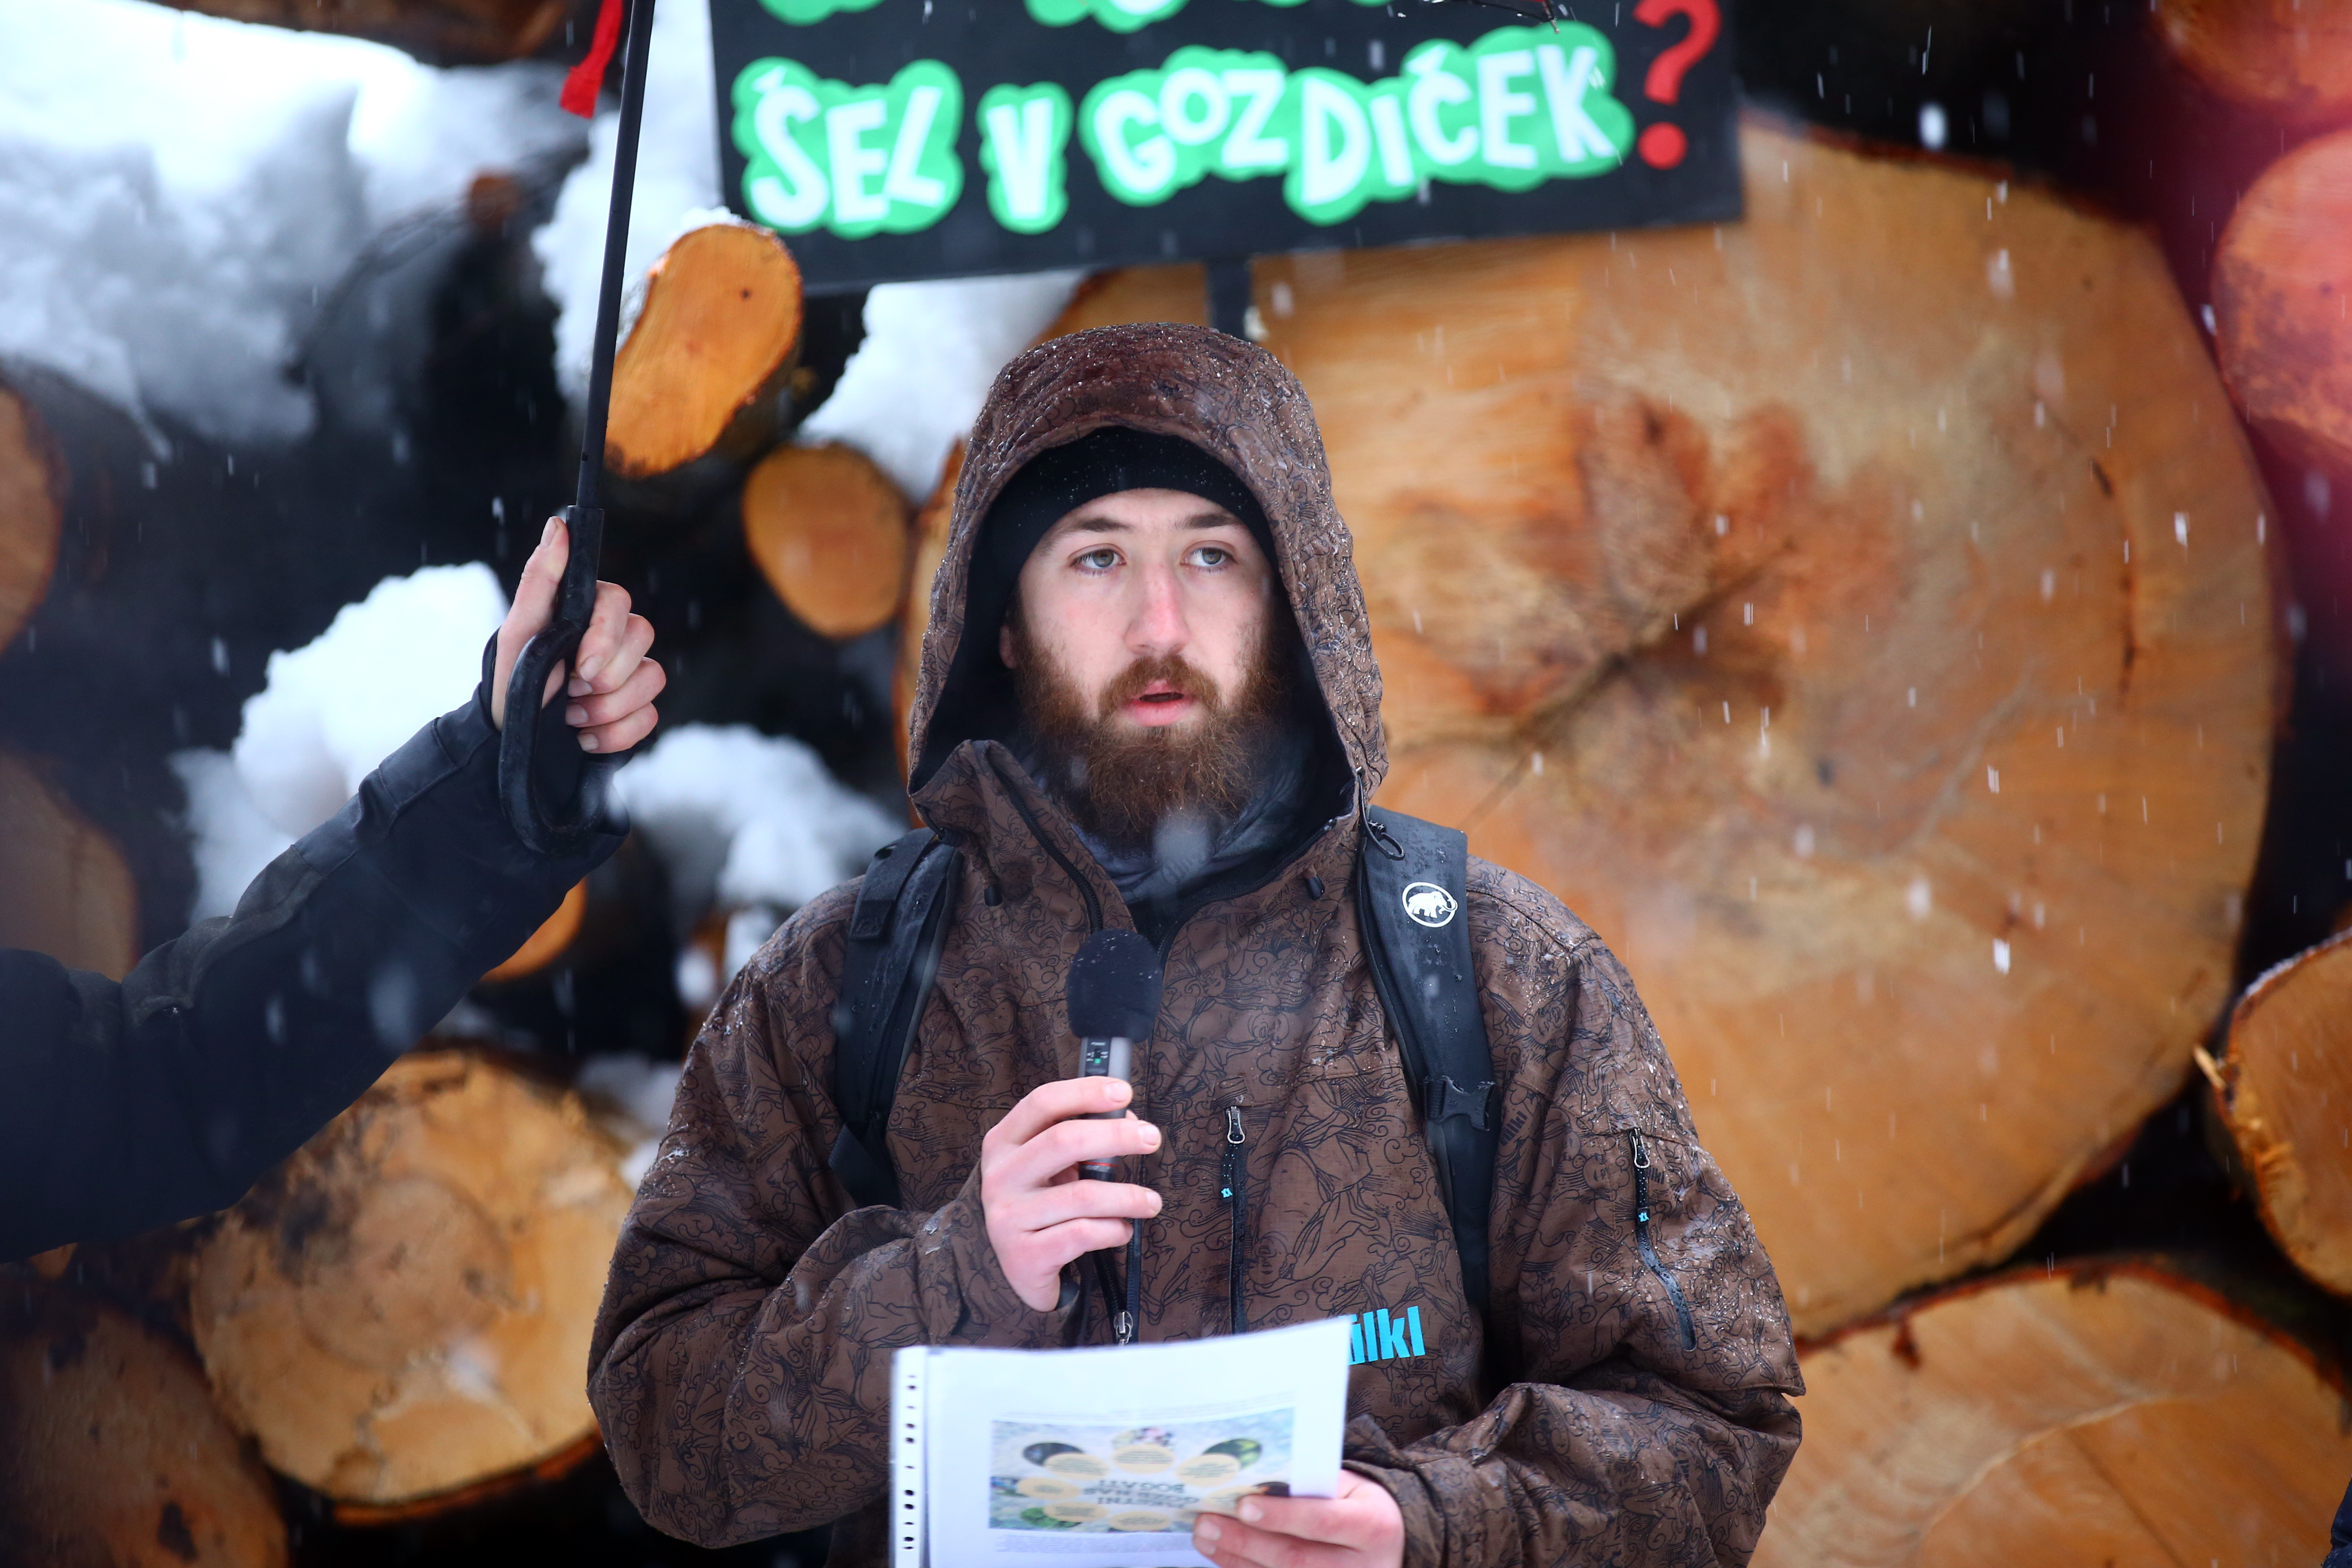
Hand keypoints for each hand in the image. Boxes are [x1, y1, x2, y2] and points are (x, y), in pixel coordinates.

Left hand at [490, 517, 664, 753]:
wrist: (509, 741)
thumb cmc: (510, 681)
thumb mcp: (518, 631)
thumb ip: (541, 579)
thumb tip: (559, 525)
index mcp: (587, 614)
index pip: (621, 604)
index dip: (606, 637)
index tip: (580, 666)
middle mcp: (615, 640)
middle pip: (643, 638)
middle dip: (605, 677)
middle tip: (570, 692)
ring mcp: (630, 675)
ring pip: (652, 679)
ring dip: (606, 708)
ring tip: (571, 716)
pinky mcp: (637, 710)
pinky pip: (649, 717)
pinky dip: (614, 733)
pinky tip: (585, 736)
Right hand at [979, 1076, 1161, 1311]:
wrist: (1017, 1268)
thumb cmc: (1042, 1204)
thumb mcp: (1049, 1167)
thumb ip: (1079, 1139)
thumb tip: (1129, 1122)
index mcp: (1004, 1143)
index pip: (1042, 1103)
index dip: (1085, 1091)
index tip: (1125, 1091)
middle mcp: (999, 1176)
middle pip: (1064, 1140)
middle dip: (1116, 1135)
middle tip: (1152, 1138)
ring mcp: (1007, 1217)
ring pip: (1082, 1194)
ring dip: (1128, 1196)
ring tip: (1151, 1202)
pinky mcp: (1024, 1256)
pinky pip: (1082, 1234)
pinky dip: (1113, 1230)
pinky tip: (1122, 1229)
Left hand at [1192, 1471, 1405, 1567]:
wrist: (1387, 1548)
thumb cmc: (1357, 1509)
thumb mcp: (1349, 1489)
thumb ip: (1311, 1486)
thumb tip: (1252, 1483)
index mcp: (1373, 1526)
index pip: (1322, 1521)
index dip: (1282, 1516)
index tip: (1243, 1505)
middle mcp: (1361, 1567)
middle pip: (1295, 1559)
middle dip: (1246, 1542)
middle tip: (1206, 1523)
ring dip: (1237, 1560)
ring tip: (1205, 1538)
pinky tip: (1223, 1557)